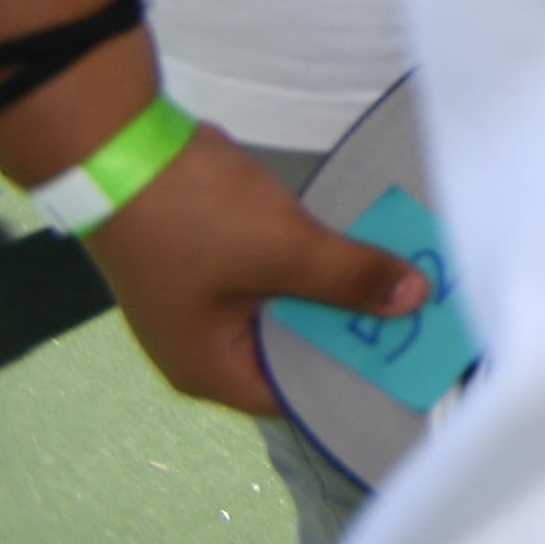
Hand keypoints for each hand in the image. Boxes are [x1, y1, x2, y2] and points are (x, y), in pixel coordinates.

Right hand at [77, 119, 425, 416]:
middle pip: (293, 352)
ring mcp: (204, 305)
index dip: (352, 377)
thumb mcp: (284, 248)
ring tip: (405, 278)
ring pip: (287, 309)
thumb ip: (349, 278)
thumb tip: (414, 302)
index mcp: (207, 368)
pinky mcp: (210, 265)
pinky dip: (313, 266)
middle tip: (422, 312)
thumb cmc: (194, 215)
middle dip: (352, 329)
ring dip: (336, 291)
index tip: (411, 356)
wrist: (122, 149)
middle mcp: (202, 348)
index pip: (293, 395)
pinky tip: (361, 246)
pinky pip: (274, 278)